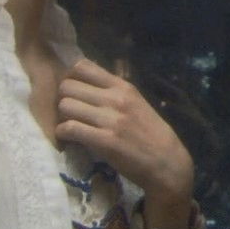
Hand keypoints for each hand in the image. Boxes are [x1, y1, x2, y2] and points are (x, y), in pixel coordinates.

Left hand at [55, 58, 194, 213]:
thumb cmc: (150, 133)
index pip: (82, 66)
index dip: (70, 79)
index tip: (73, 93)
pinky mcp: (105, 141)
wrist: (167, 162)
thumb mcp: (136, 102)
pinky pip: (70, 128)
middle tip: (69, 113)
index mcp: (122, 86)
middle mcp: (115, 98)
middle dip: (63, 99)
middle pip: (68, 86)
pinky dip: (63, 134)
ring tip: (70, 127)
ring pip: (65, 106)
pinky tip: (69, 140)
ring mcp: (110, 119)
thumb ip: (114, 91)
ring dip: (62, 118)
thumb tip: (87, 82)